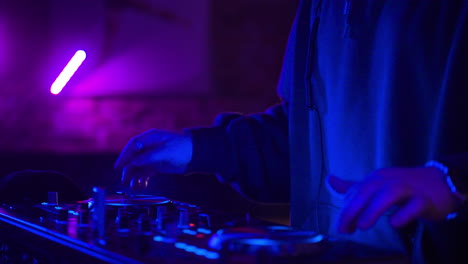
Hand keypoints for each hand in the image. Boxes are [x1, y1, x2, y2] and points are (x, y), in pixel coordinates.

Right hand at [114, 129, 192, 189]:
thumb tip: (133, 162)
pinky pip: (145, 173)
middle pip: (133, 158)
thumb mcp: (165, 151)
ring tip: (133, 186)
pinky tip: (141, 186)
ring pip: (138, 167)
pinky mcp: (156, 166)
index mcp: (150, 138)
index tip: (118, 167)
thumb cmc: (182, 147)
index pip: (133, 146)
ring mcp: (152, 157)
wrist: (196, 154)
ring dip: (134, 176)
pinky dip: (142, 179)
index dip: (124, 156)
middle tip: (124, 180)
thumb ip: (149, 156)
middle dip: (128, 169)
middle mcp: (149, 147)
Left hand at [328, 167, 458, 233]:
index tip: (340, 227)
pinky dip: (404, 213)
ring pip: (389, 194)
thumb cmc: (403, 186)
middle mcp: (390, 180)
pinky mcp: (426, 199)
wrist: (440, 182)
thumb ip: (353, 187)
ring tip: (363, 226)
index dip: (346, 209)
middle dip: (352, 210)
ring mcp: (409, 188)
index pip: (356, 192)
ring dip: (374, 209)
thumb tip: (329, 180)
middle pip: (367, 191)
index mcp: (376, 178)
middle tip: (344, 229)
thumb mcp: (376, 185)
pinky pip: (415, 205)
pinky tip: (394, 223)